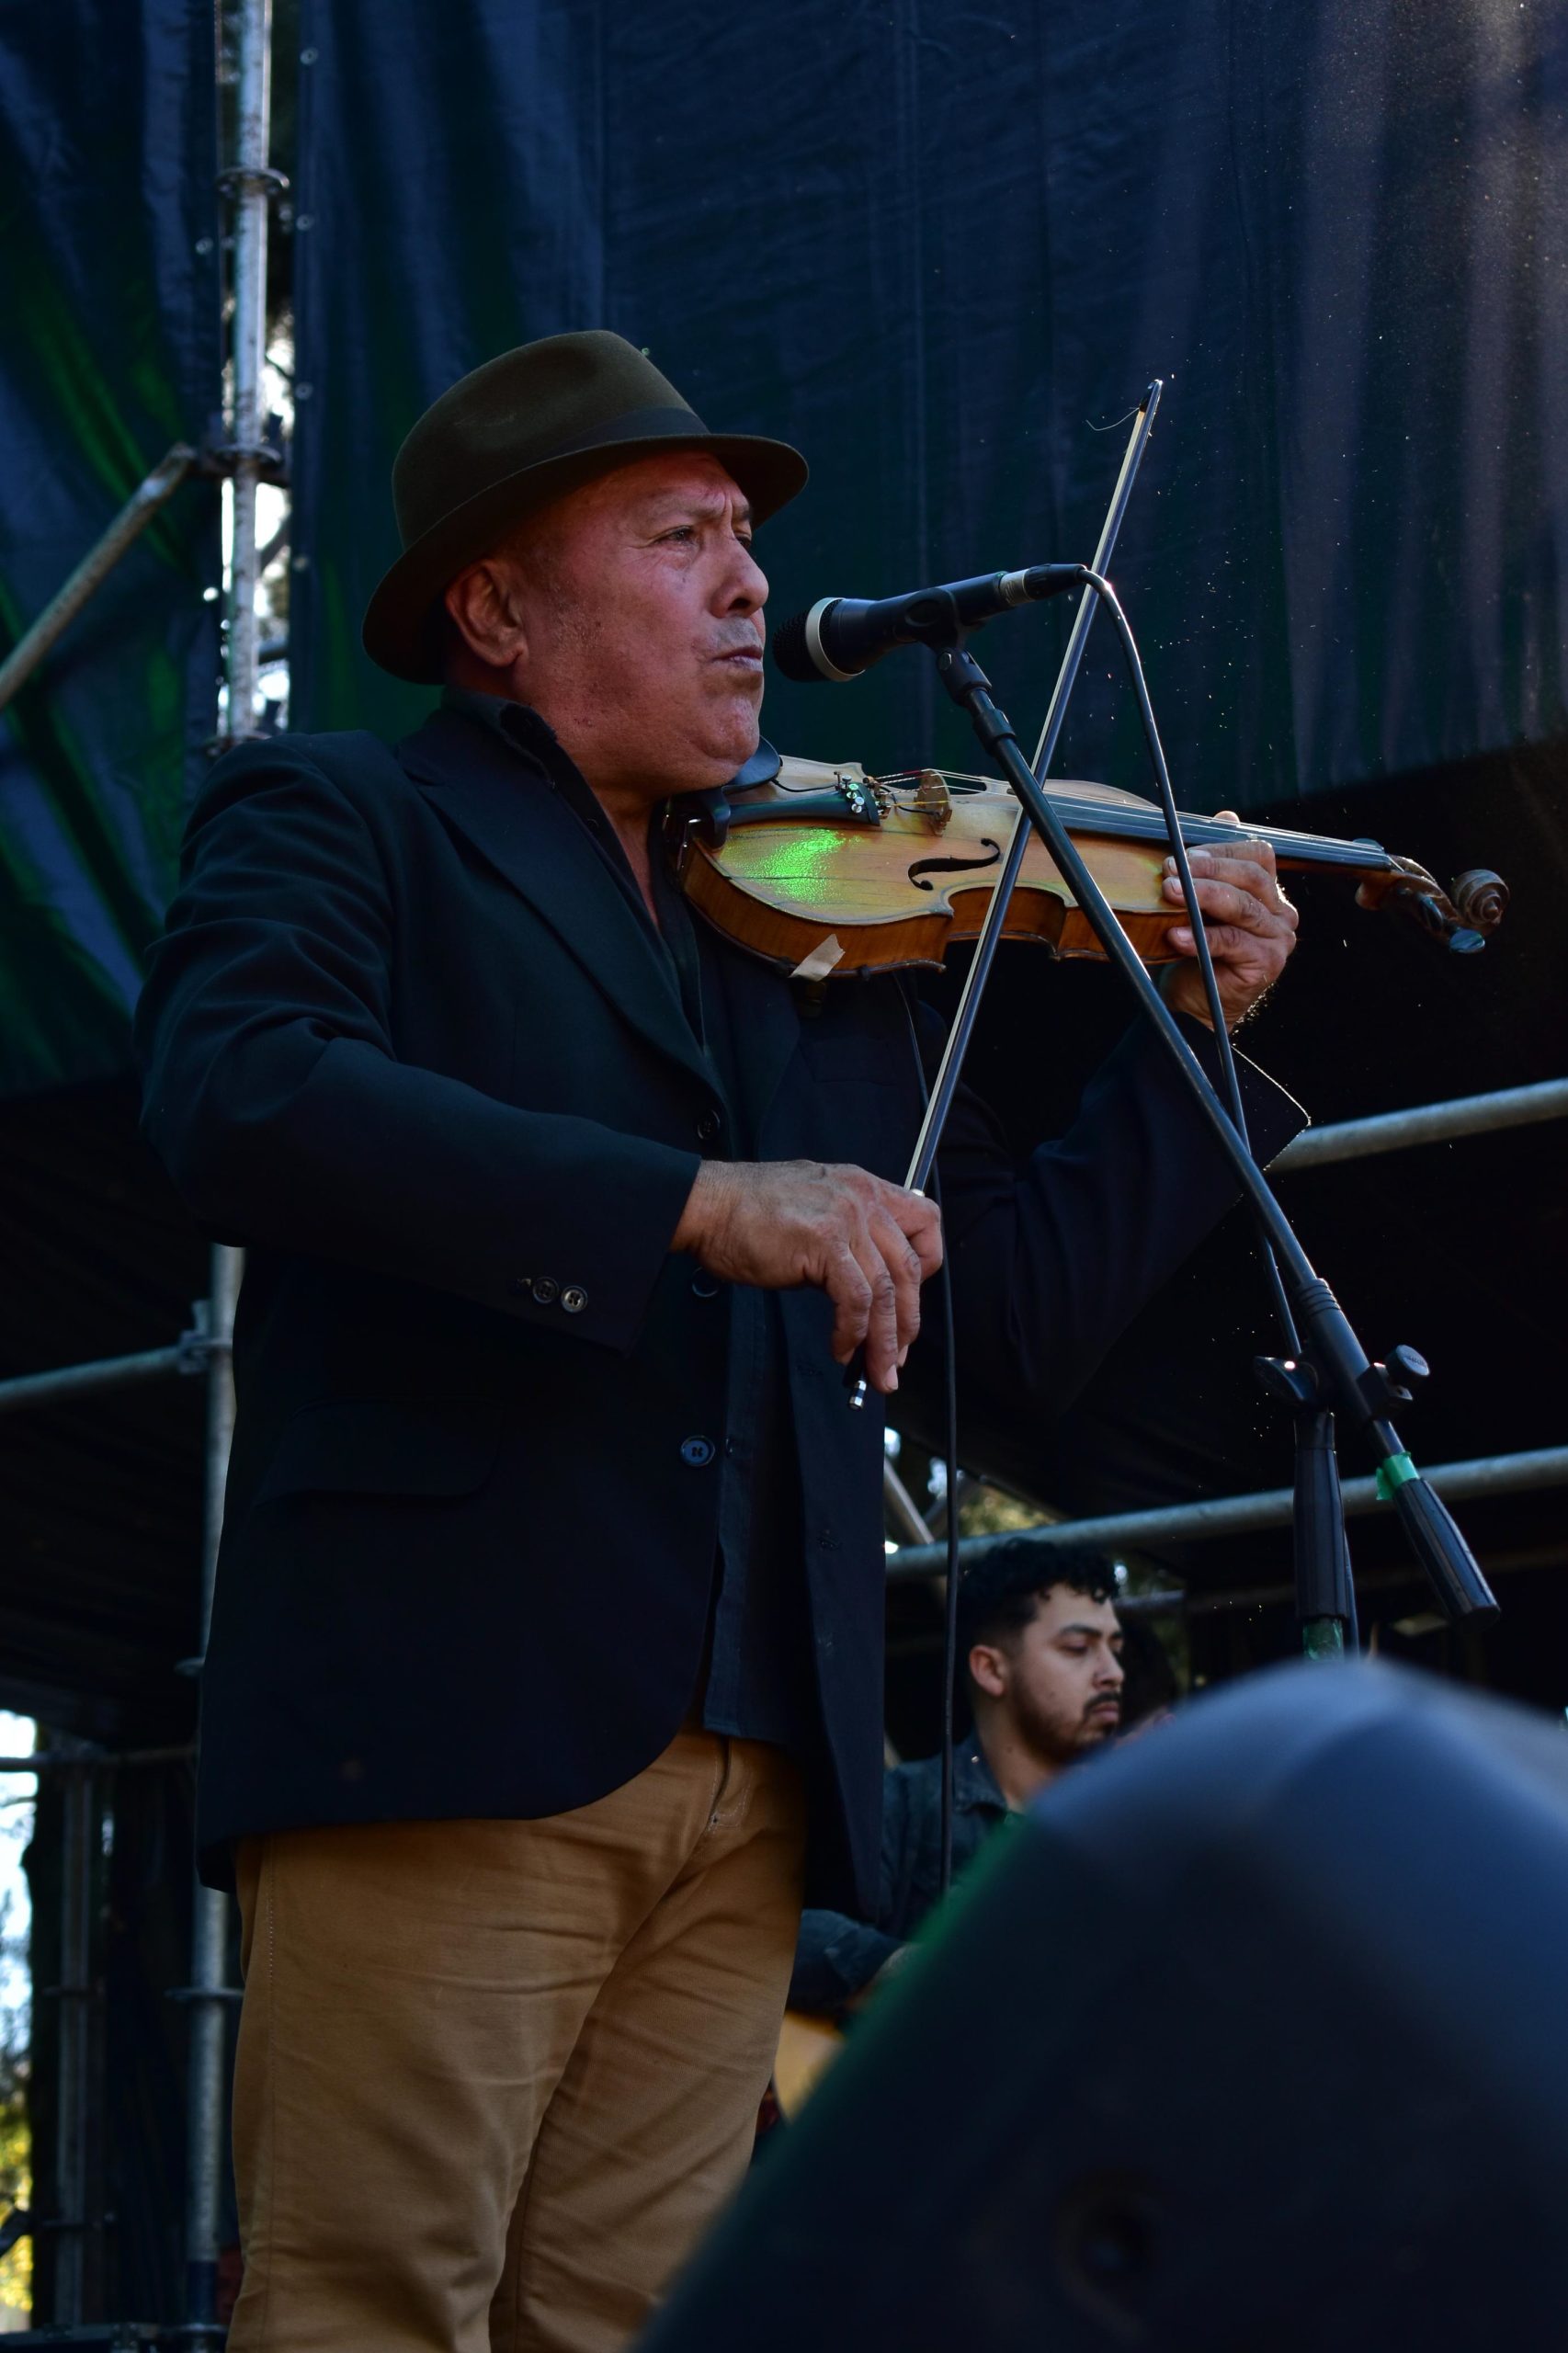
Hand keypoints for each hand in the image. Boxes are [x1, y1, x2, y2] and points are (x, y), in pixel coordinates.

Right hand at [671, 1160, 942, 1394]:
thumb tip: (863, 1283)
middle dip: (907, 1322)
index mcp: (864, 1187)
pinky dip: (853, 1332)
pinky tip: (842, 1348)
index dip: (927, 1263)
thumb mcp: (813, 1207)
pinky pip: (856, 1300)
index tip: (910, 1299)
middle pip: (910, 1267)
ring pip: (886, 1291)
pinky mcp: (824, 1243)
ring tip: (876, 1371)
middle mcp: (862, 1199)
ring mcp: (846, 1219)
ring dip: (884, 1341)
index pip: (925, 1220)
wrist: (707, 1205)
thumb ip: (845, 1235)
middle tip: (896, 1358)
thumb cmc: (747, 1212)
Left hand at [1158, 811, 1298, 1029]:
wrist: (1195, 1001)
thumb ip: (1214, 863)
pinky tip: (1176, 936)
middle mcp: (1281, 912)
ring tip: (1170, 894)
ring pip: (1243, 907)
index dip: (1220, 851)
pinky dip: (1201, 937)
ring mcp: (1278, 939)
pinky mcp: (1267, 963)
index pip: (1257, 855)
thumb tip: (1227, 815)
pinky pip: (1234, 942)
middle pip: (1251, 877)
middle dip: (1208, 870)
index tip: (1181, 855)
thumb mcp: (1200, 902)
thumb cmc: (1196, 948)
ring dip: (1202, 896)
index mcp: (1269, 891)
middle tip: (1169, 871)